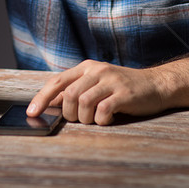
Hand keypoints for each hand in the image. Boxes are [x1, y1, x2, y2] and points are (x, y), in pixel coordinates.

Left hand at [26, 60, 166, 125]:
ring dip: (85, 118)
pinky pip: (103, 110)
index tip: (32, 113)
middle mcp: (97, 70)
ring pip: (83, 102)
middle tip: (79, 119)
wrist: (156, 85)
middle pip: (69, 94)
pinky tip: (108, 119)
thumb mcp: (97, 84)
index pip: (57, 81)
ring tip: (95, 119)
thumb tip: (49, 104)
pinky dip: (101, 120)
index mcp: (87, 67)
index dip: (42, 98)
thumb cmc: (123, 88)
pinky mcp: (124, 93)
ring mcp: (111, 80)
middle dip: (69, 113)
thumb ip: (75, 90)